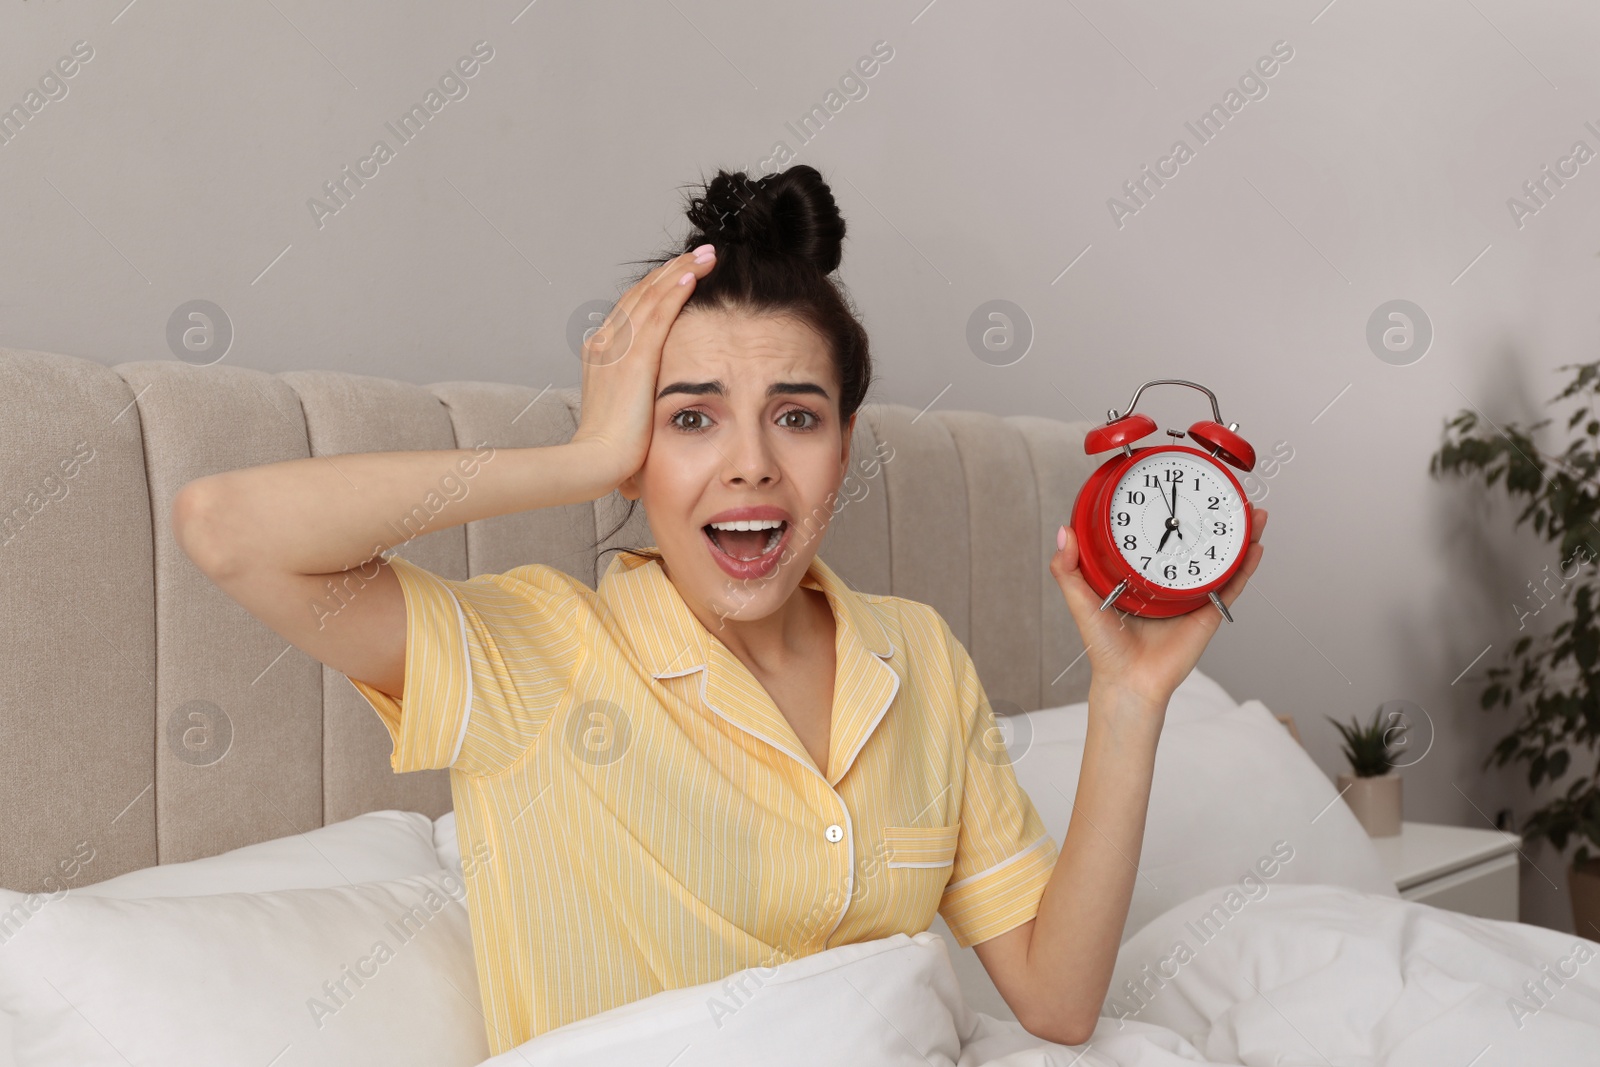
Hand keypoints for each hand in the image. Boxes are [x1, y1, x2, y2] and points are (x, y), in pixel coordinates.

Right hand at [569, 245, 717, 487]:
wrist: (596, 461)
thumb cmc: (612, 446)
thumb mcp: (622, 407)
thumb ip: (634, 389)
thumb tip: (649, 392)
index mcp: (601, 351)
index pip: (633, 305)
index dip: (659, 284)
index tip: (683, 271)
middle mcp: (605, 341)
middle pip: (643, 292)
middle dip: (674, 269)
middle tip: (702, 253)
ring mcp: (617, 347)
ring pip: (652, 296)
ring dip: (681, 271)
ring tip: (707, 255)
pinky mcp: (634, 359)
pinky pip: (658, 316)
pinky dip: (675, 292)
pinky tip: (693, 276)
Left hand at [1049, 507, 1267, 715]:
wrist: (1128, 681)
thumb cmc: (1105, 646)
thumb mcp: (1081, 600)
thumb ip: (1068, 569)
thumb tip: (1064, 532)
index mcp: (1142, 573)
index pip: (1158, 535)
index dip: (1170, 511)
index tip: (1179, 485)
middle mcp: (1169, 580)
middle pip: (1196, 542)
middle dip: (1214, 518)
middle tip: (1226, 492)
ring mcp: (1191, 594)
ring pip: (1220, 559)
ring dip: (1240, 536)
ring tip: (1252, 513)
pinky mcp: (1208, 612)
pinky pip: (1231, 585)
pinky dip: (1246, 567)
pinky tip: (1256, 547)